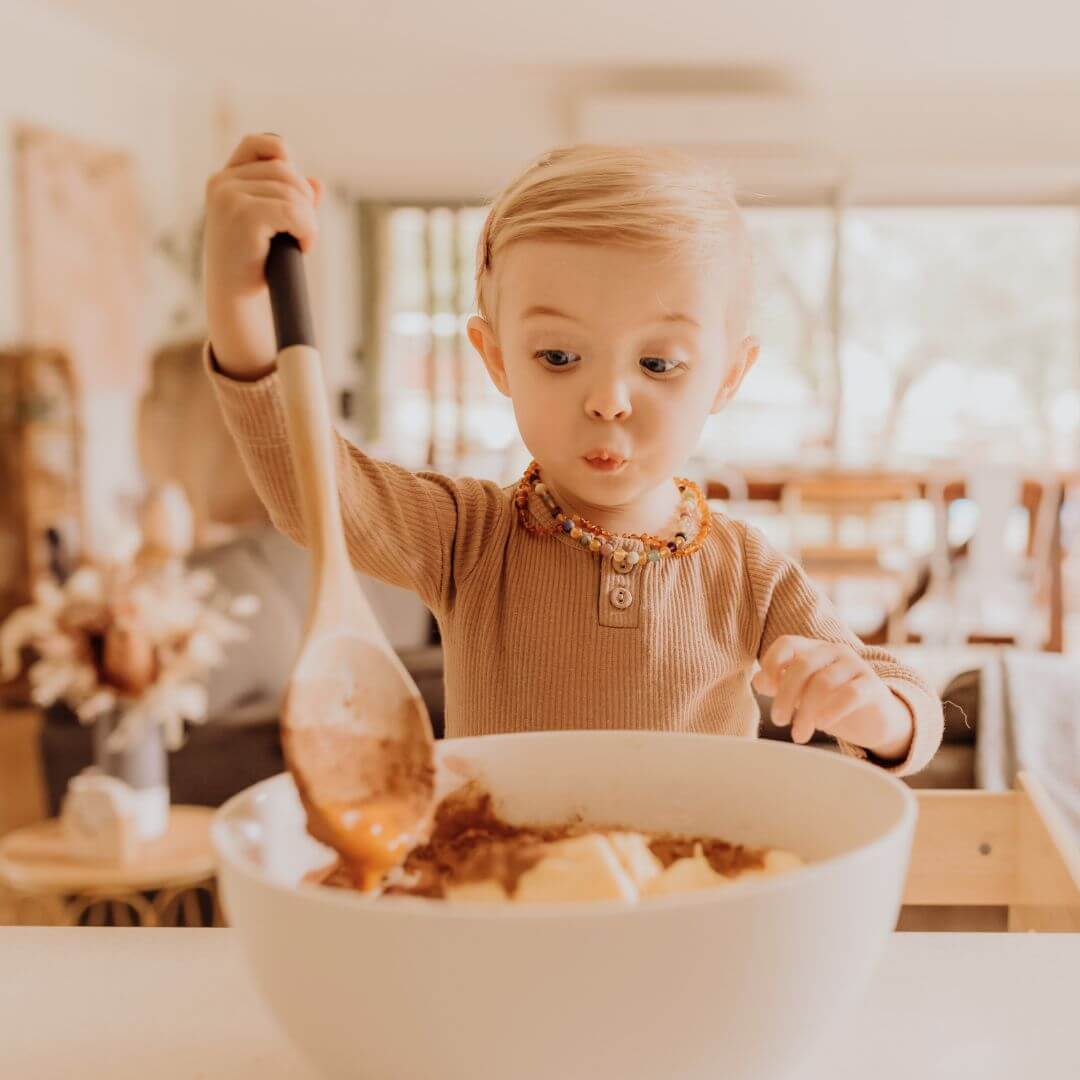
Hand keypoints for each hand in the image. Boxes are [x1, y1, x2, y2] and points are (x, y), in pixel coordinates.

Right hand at [203, 133, 322, 379]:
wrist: (237, 303)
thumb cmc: (254, 266)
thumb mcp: (272, 226)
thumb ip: (291, 201)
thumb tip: (317, 182)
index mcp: (225, 179)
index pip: (263, 144)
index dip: (288, 161)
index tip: (295, 197)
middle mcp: (222, 182)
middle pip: (288, 171)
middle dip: (305, 201)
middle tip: (301, 232)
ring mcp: (229, 197)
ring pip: (294, 192)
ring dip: (308, 220)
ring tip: (299, 243)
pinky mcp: (243, 215)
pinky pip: (295, 212)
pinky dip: (308, 231)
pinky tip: (302, 248)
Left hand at [751, 636, 912, 760]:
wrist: (873, 719)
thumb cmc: (829, 702)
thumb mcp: (801, 693)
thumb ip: (779, 684)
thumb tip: (758, 680)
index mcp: (812, 649)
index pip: (787, 644)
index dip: (771, 663)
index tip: (765, 688)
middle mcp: (833, 652)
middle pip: (802, 665)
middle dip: (786, 695)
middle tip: (779, 720)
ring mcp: (854, 666)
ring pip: (824, 682)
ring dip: (807, 711)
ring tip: (799, 735)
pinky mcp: (872, 686)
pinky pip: (851, 694)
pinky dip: (833, 710)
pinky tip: (822, 725)